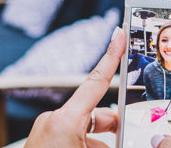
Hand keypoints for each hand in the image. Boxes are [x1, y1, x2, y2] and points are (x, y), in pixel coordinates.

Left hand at [24, 27, 125, 147]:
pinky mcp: (42, 141)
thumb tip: (127, 140)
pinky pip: (72, 137)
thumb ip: (113, 143)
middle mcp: (53, 121)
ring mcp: (46, 131)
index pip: (96, 81)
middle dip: (113, 124)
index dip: (112, 55)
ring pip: (85, 128)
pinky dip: (85, 145)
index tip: (120, 34)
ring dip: (99, 140)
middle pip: (96, 112)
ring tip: (109, 145)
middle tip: (127, 135)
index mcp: (65, 121)